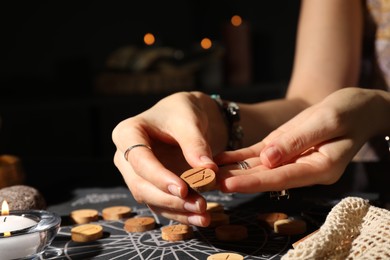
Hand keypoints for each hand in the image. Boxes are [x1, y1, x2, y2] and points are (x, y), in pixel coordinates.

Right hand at [112, 91, 226, 225]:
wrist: (186, 117)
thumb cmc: (182, 112)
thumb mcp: (189, 121)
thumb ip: (196, 144)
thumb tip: (208, 170)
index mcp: (127, 134)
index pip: (139, 160)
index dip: (159, 177)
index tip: (183, 189)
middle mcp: (125, 156)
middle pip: (141, 184)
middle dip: (169, 198)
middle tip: (198, 205)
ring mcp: (136, 174)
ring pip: (150, 198)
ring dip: (176, 209)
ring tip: (203, 214)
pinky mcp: (150, 186)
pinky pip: (161, 203)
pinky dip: (180, 212)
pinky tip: (199, 218)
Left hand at [216, 87, 385, 192]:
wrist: (357, 107)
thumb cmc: (350, 111)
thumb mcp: (328, 120)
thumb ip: (298, 140)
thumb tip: (267, 159)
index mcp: (320, 168)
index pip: (281, 178)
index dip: (253, 182)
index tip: (228, 184)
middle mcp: (303, 169)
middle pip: (265, 177)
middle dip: (236, 180)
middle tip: (207, 184)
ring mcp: (291, 160)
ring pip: (258, 168)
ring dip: (233, 171)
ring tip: (206, 174)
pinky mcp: (283, 148)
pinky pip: (259, 155)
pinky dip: (240, 158)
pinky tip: (221, 159)